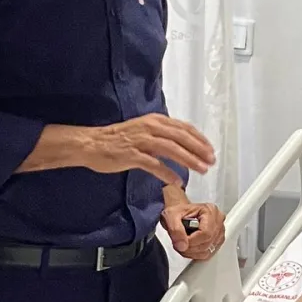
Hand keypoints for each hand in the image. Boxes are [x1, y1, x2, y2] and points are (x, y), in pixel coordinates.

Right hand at [84, 113, 215, 186]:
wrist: (91, 143)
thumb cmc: (118, 139)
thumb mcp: (144, 131)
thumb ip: (163, 136)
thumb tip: (183, 145)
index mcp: (155, 120)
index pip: (184, 128)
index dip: (200, 139)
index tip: (210, 150)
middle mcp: (150, 128)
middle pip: (181, 137)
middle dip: (199, 150)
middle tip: (211, 161)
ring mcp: (141, 141)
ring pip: (171, 149)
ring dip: (189, 160)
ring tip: (201, 169)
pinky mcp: (131, 155)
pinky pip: (153, 165)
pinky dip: (167, 173)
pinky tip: (177, 181)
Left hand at [161, 201, 225, 259]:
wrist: (179, 214)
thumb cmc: (177, 212)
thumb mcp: (170, 216)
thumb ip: (175, 230)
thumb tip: (182, 246)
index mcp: (210, 211)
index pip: (206, 233)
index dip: (191, 241)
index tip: (180, 242)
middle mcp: (218, 220)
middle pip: (207, 243)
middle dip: (190, 248)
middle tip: (178, 243)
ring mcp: (219, 231)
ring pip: (208, 250)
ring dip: (192, 252)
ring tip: (183, 244)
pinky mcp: (217, 241)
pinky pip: (208, 254)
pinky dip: (196, 254)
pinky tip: (189, 247)